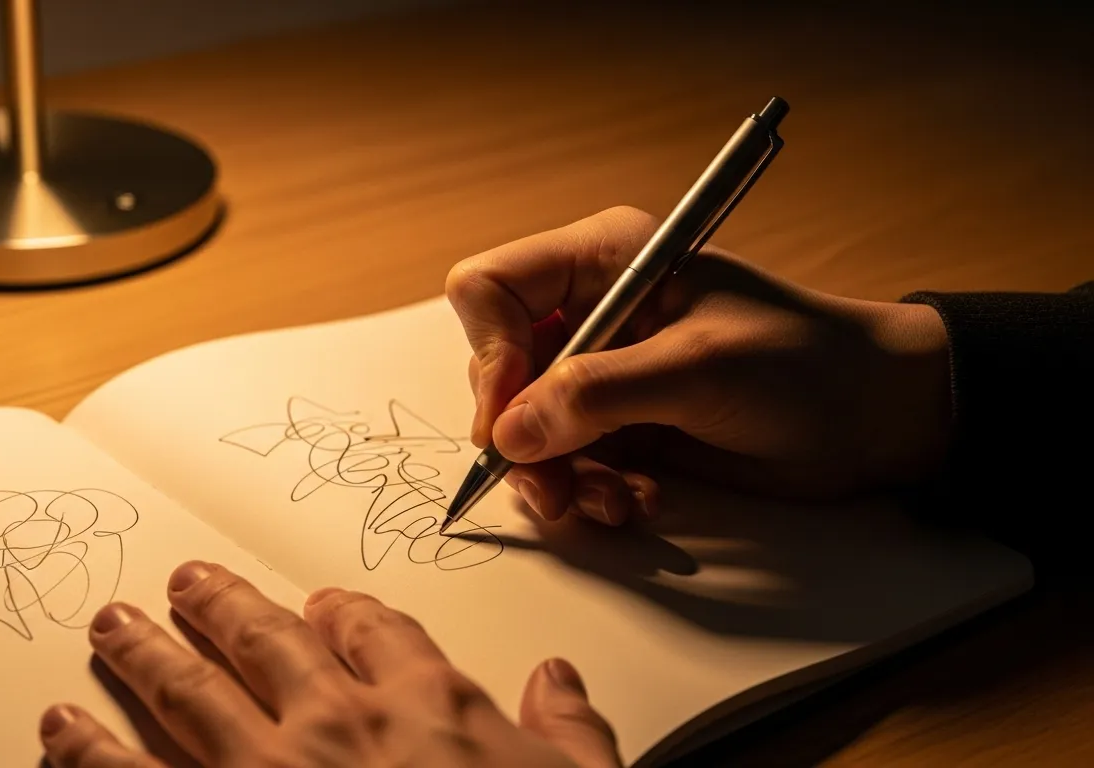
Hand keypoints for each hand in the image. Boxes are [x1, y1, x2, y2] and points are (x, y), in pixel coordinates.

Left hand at [39, 561, 622, 766]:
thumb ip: (570, 731)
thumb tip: (560, 680)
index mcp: (427, 705)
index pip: (375, 631)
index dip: (345, 612)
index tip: (324, 603)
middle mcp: (339, 724)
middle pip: (267, 641)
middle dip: (222, 607)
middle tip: (187, 582)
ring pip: (189, 694)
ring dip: (144, 656)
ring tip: (111, 629)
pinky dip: (88, 753)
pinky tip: (60, 732)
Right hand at [445, 206, 951, 524]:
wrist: (880, 418)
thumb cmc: (808, 364)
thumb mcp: (700, 369)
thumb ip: (598, 394)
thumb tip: (509, 433)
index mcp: (605, 259)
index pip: (492, 289)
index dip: (490, 353)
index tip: (515, 414)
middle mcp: (592, 312)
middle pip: (499, 370)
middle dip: (521, 434)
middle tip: (550, 485)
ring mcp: (605, 373)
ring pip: (526, 428)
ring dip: (556, 476)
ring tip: (611, 503)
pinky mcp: (623, 426)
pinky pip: (566, 463)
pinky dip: (587, 491)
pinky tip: (636, 503)